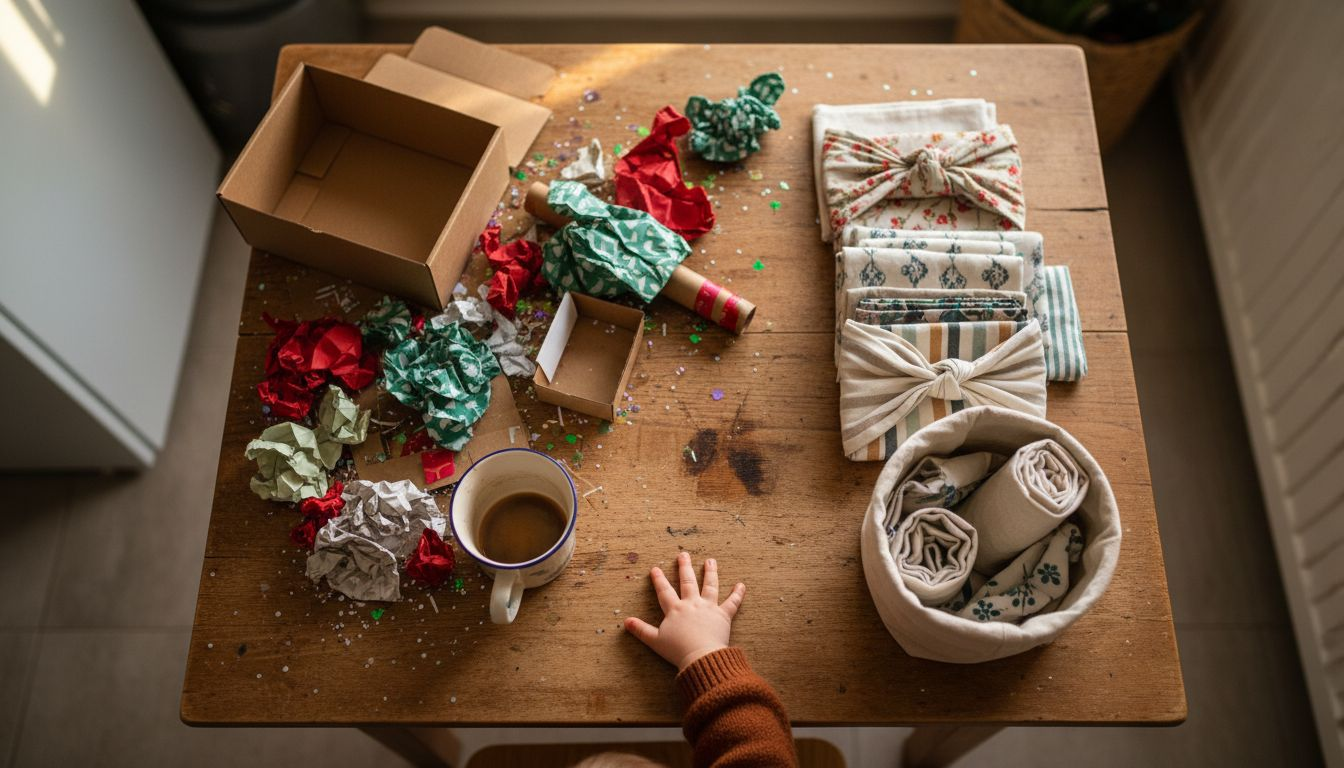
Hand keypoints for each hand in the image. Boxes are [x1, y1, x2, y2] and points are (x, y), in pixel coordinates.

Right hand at [624, 552, 746, 670]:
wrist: (700, 657)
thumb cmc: (677, 651)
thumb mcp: (655, 641)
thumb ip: (641, 630)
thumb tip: (626, 621)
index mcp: (675, 609)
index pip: (665, 591)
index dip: (659, 579)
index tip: (655, 568)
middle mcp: (692, 604)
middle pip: (688, 582)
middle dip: (685, 567)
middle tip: (683, 554)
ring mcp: (709, 608)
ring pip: (710, 586)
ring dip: (710, 572)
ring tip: (710, 561)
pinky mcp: (723, 615)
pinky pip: (732, 603)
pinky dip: (737, 594)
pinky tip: (741, 585)